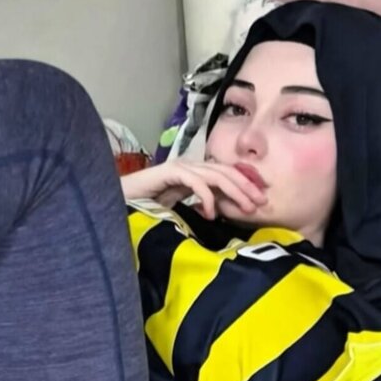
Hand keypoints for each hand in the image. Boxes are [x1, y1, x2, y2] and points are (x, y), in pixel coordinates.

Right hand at [121, 158, 266, 217]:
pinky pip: (196, 182)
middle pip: (225, 172)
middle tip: (261, 202)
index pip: (225, 175)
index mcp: (194, 174)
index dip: (244, 185)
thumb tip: (218, 213)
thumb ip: (197, 206)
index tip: (259, 201)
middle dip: (246, 186)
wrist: (119, 202)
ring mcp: (180, 168)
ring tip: (245, 208)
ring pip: (215, 175)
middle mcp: (189, 167)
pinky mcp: (169, 172)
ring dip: (234, 191)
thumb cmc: (146, 207)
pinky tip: (211, 214)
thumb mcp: (179, 208)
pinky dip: (207, 197)